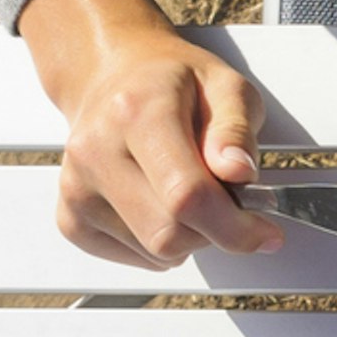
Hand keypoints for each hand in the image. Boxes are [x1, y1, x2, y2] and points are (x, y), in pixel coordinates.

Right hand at [20, 0, 284, 270]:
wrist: (113, 77)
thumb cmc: (174, 84)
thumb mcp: (226, 87)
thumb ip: (236, 130)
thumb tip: (237, 170)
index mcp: (136, 113)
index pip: (187, 196)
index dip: (236, 228)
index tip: (266, 234)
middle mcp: (95, 150)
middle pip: (170, 235)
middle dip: (215, 232)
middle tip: (227, 202)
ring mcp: (76, 186)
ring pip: (155, 253)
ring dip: (190, 237)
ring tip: (189, 193)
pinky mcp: (70, 215)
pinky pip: (133, 259)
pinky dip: (160, 246)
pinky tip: (161, 206)